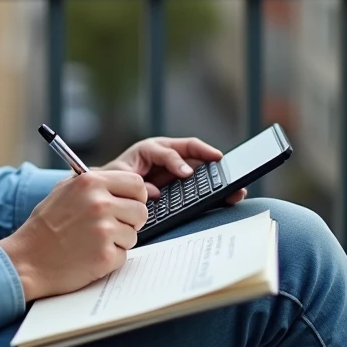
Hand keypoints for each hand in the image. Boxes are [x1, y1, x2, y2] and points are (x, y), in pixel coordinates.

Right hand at [0, 171, 147, 301]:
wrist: (27, 259)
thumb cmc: (45, 226)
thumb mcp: (64, 190)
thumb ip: (94, 183)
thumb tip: (123, 183)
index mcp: (90, 182)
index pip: (136, 184)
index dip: (136, 196)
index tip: (128, 204)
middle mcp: (99, 203)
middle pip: (141, 210)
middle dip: (130, 221)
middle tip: (111, 227)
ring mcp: (104, 230)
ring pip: (134, 234)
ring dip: (119, 241)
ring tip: (93, 241)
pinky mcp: (105, 255)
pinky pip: (124, 255)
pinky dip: (110, 258)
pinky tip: (89, 255)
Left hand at [98, 137, 247, 205]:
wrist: (111, 187)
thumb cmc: (114, 177)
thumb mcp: (118, 175)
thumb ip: (133, 182)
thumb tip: (154, 192)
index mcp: (150, 148)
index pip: (167, 151)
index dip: (176, 162)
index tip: (186, 174)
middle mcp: (168, 155)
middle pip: (194, 152)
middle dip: (211, 160)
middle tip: (225, 169)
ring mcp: (178, 169)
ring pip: (202, 168)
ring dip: (219, 178)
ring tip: (235, 188)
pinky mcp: (183, 185)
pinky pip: (202, 186)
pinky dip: (215, 191)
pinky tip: (229, 198)